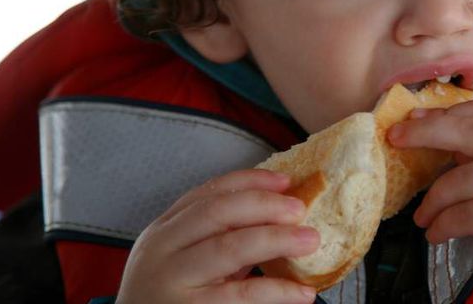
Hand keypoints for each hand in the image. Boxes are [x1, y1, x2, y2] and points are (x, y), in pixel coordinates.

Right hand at [116, 169, 319, 303]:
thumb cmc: (170, 298)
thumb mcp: (183, 260)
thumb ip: (218, 237)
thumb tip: (281, 216)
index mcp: (162, 230)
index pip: (207, 193)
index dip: (249, 182)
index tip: (285, 181)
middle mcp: (161, 251)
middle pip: (217, 213)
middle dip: (264, 205)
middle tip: (300, 209)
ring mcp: (172, 282)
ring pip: (229, 248)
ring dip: (277, 240)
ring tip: (311, 240)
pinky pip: (241, 296)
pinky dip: (277, 291)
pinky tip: (303, 292)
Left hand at [388, 99, 472, 303]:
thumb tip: (452, 144)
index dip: (443, 113)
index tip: (414, 118)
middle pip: (462, 131)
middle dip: (422, 135)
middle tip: (395, 140)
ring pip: (456, 181)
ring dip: (432, 201)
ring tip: (423, 216)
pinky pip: (462, 214)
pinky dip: (443, 225)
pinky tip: (437, 233)